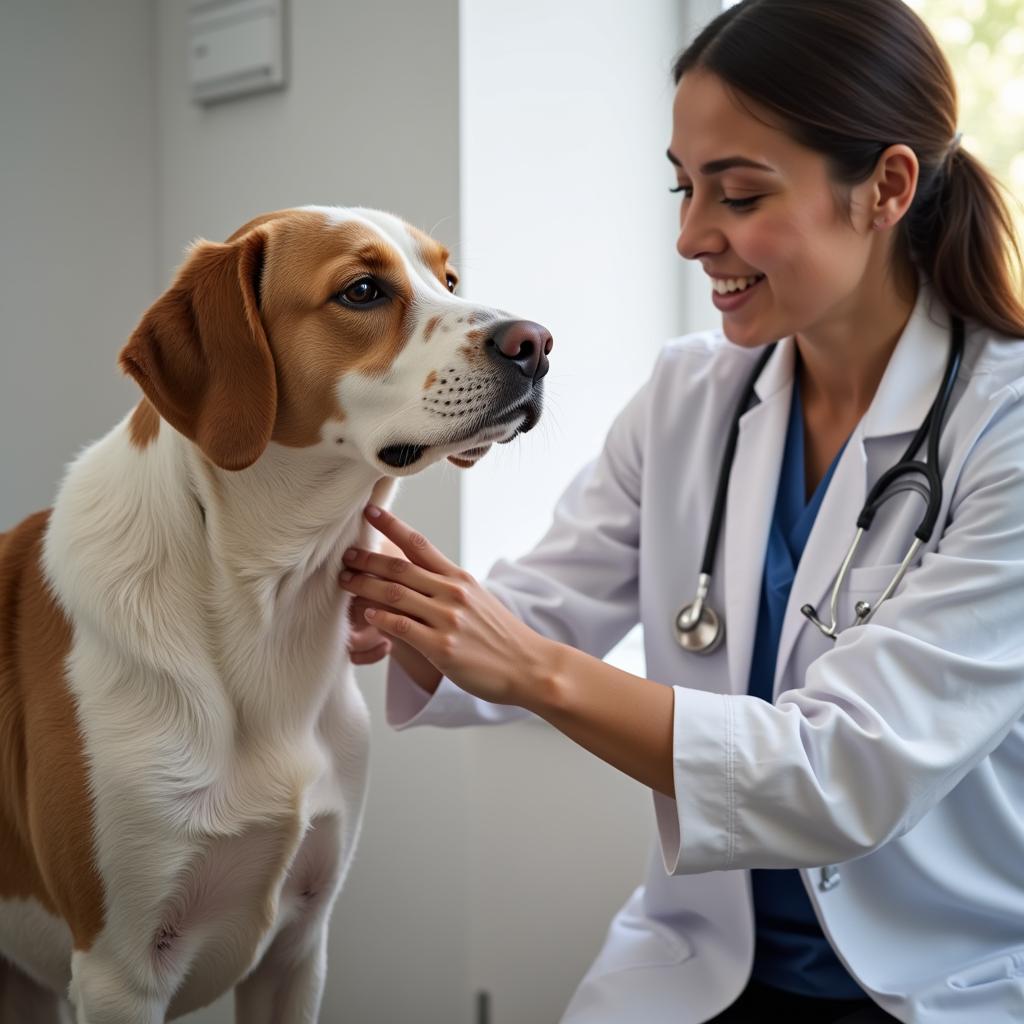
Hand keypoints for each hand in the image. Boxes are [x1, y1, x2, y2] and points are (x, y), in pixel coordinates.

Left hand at [338, 505, 556, 706]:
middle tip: (345, 554)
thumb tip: (416, 577)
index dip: (391, 525)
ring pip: (395, 595)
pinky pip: (403, 628)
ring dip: (365, 586)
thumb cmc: (501, 636)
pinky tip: (366, 615)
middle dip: (368, 558)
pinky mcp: (442, 648)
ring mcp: (447, 620)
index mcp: (459, 578)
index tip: (369, 511)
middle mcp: (452, 593)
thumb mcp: (477, 599)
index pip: (419, 544)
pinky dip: (381, 619)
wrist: (529, 666)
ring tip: (346, 581)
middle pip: (400, 568)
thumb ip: (447, 587)